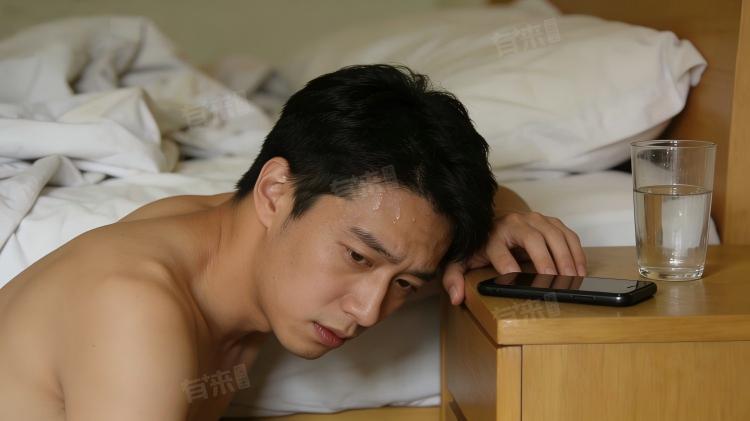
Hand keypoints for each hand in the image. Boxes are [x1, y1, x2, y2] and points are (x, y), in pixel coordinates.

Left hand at [441, 211, 586, 304]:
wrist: (490, 224)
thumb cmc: (480, 247)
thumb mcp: (462, 261)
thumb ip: (454, 278)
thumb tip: (456, 297)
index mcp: (492, 234)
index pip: (499, 250)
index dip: (507, 264)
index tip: (516, 278)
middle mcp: (514, 223)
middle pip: (533, 239)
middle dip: (545, 260)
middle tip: (555, 280)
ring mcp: (534, 219)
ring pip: (554, 234)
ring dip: (566, 256)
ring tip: (573, 278)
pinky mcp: (549, 221)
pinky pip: (566, 233)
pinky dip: (575, 250)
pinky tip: (580, 269)